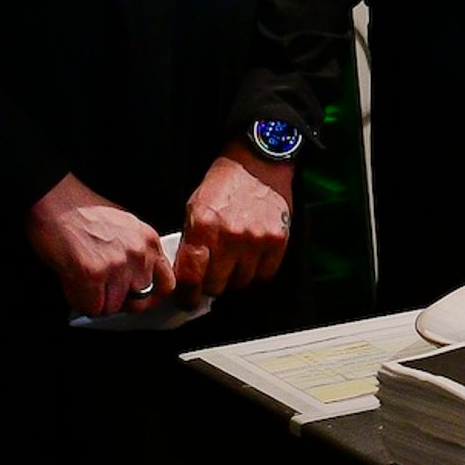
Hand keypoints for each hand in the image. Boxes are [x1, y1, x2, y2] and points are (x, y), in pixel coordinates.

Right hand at [26, 174, 169, 318]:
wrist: (53, 199)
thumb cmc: (80, 212)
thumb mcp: (124, 227)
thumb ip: (135, 254)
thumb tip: (132, 283)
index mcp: (148, 241)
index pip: (167, 284)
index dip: (150, 297)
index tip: (136, 300)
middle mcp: (138, 253)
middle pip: (139, 301)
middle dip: (119, 301)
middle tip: (102, 292)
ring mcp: (117, 264)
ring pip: (113, 308)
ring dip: (96, 302)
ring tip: (83, 282)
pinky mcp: (92, 273)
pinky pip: (92, 308)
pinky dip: (80, 302)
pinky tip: (73, 284)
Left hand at [180, 150, 295, 297]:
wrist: (258, 164)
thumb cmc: (224, 185)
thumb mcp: (195, 208)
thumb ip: (192, 242)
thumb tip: (187, 276)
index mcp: (203, 227)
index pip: (191, 276)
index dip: (187, 295)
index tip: (187, 300)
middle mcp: (229, 236)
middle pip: (217, 285)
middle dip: (211, 284)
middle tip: (212, 275)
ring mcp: (256, 240)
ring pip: (241, 282)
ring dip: (235, 277)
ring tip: (235, 260)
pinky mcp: (278, 241)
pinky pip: (265, 275)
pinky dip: (257, 272)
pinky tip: (252, 258)